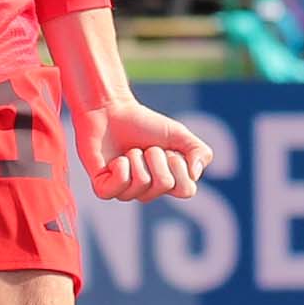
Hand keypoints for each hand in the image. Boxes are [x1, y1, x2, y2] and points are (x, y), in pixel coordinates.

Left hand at [73, 95, 210, 201]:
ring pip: (142, 181)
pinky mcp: (104, 190)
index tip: (168, 150)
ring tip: (128, 151)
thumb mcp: (179, 134)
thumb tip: (194, 175)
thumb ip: (199, 152)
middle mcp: (148, 193)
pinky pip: (121, 182)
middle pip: (165, 184)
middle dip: (156, 156)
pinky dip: (121, 164)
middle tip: (145, 147)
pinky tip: (115, 159)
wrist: (110, 110)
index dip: (179, 166)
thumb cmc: (143, 124)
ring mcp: (125, 193)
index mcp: (168, 184)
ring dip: (136, 157)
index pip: (187, 190)